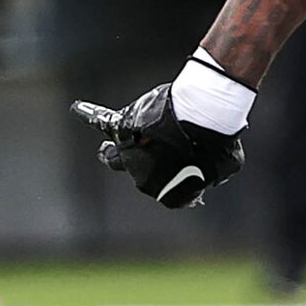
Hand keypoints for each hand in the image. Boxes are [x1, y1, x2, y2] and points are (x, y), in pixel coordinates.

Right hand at [73, 87, 242, 208]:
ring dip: (113, 154)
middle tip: (167, 150)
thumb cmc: (217, 143)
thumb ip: (215, 172)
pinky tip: (78, 109)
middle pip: (144, 175)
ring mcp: (131, 153)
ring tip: (107, 149)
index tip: (193, 173)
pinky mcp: (124, 127)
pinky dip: (90, 115)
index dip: (185, 184)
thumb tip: (210, 171)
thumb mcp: (226, 164)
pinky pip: (101, 121)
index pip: (174, 195)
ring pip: (114, 158)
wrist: (201, 118)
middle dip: (155, 165)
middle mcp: (144, 178)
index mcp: (170, 193)